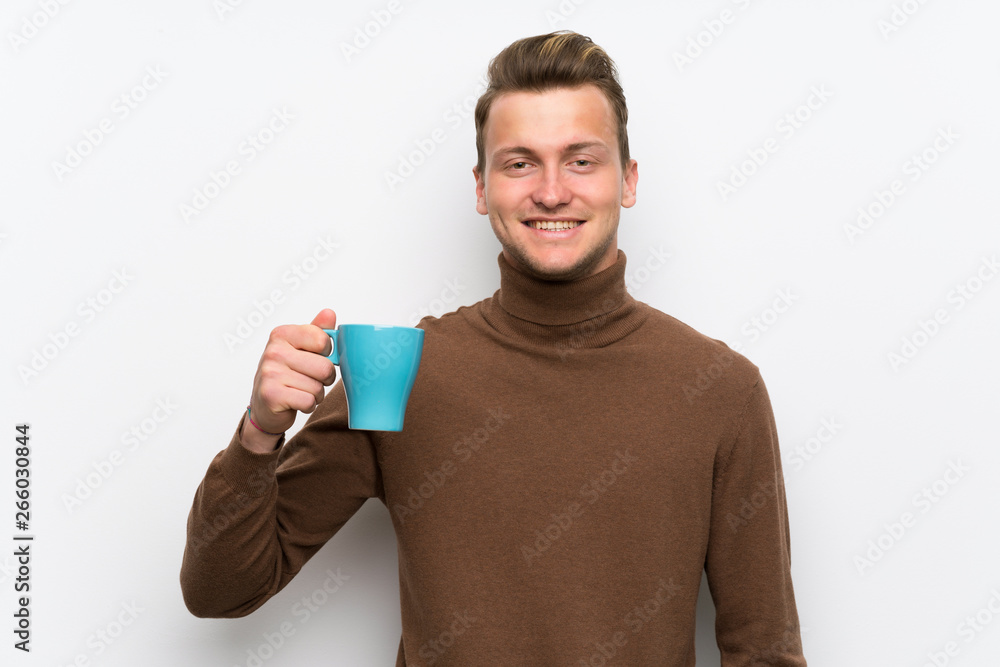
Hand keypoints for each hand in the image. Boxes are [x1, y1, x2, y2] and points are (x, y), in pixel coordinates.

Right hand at [240, 309, 337, 452]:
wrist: (266, 405)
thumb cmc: (287, 374)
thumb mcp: (301, 348)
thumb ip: (317, 331)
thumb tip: (329, 313)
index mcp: (282, 334)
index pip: (323, 340)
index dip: (328, 353)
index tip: (316, 357)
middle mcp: (273, 351)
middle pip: (325, 367)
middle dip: (325, 379)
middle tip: (310, 379)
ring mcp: (270, 373)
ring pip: (318, 387)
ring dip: (316, 394)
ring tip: (301, 390)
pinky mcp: (271, 396)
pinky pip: (309, 401)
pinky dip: (309, 406)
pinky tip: (296, 401)